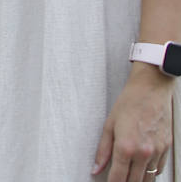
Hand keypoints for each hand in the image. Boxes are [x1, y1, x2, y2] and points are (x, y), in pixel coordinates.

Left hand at [93, 64, 173, 179]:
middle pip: (134, 181)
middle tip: (118, 180)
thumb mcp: (109, 125)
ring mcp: (157, 151)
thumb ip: (102, 150)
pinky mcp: (166, 148)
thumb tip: (96, 168)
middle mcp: (144, 152)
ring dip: (138, 181)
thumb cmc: (129, 103)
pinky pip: (159, 169)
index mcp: (126, 146)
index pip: (118, 178)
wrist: (151, 90)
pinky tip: (142, 170)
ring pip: (148, 179)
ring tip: (129, 178)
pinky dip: (150, 173)